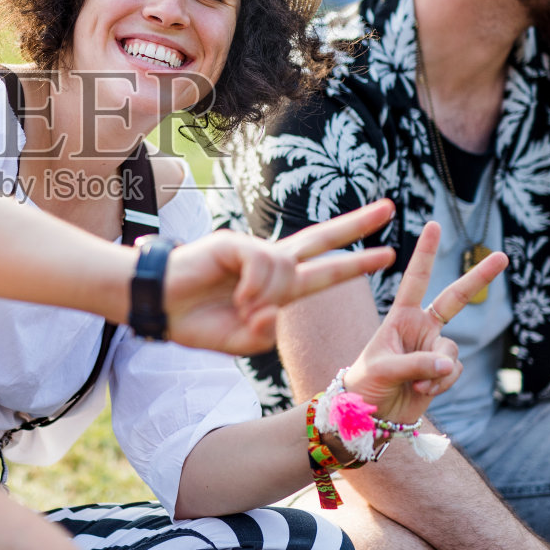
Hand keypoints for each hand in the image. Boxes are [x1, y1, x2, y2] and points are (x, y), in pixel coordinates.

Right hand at [160, 200, 396, 355]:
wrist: (158, 306)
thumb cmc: (196, 322)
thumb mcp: (242, 341)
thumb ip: (266, 332)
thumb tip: (275, 311)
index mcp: (277, 285)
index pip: (324, 268)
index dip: (356, 262)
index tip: (387, 253)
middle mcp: (270, 263)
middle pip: (321, 238)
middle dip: (357, 224)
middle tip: (390, 208)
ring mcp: (253, 250)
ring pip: (288, 268)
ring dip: (270, 296)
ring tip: (242, 310)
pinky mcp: (233, 243)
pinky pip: (263, 263)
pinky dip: (255, 286)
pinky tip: (238, 298)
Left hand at [340, 221, 506, 424]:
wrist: (369, 415)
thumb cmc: (365, 383)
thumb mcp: (384, 368)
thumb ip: (417, 363)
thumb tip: (450, 362)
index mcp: (400, 316)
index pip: (415, 279)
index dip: (426, 253)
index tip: (435, 225)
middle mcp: (420, 328)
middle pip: (456, 298)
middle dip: (479, 278)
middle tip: (502, 256)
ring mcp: (434, 349)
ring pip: (453, 351)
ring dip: (438, 370)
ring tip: (416, 384)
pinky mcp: (442, 372)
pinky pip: (454, 371)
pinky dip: (441, 383)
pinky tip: (423, 392)